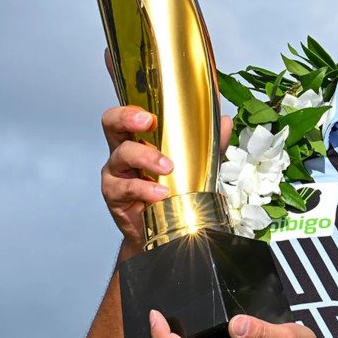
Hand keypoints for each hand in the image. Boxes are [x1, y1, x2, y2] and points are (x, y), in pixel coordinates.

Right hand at [99, 108, 231, 247]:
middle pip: (111, 123)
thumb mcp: (195, 165)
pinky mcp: (115, 196)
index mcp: (139, 138)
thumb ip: (209, 145)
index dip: (133, 107)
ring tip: (168, 167)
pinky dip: (144, 189)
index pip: (128, 113)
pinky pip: (125, 187)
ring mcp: (115, 173)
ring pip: (121, 155)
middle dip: (127, 117)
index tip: (151, 111)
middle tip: (148, 122)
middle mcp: (122, 151)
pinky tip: (160, 193)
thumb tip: (226, 122)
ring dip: (146, 157)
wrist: (165, 230)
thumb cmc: (175, 191)